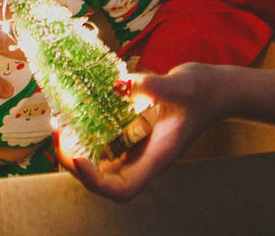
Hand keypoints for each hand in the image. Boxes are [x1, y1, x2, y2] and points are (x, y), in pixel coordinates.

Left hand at [60, 63, 226, 201]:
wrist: (215, 89)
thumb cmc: (204, 91)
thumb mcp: (181, 85)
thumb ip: (151, 86)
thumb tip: (119, 85)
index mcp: (157, 157)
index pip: (122, 190)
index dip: (95, 182)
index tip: (79, 158)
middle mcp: (144, 157)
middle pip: (104, 180)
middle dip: (75, 161)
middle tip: (59, 131)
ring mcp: (138, 146)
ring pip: (100, 160)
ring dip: (76, 145)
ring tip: (61, 119)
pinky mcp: (134, 131)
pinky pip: (106, 140)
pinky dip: (88, 129)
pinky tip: (78, 108)